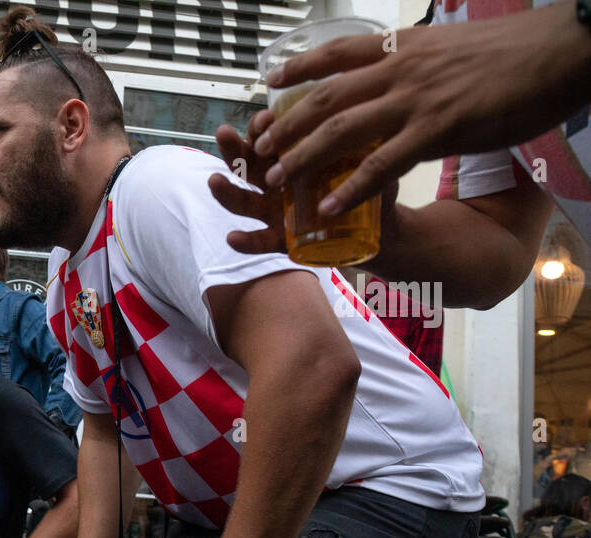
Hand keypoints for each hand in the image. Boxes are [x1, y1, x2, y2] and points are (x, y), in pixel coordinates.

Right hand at [209, 124, 398, 255]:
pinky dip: (246, 241)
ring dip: (226, 192)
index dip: (263, 127)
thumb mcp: (368, 153)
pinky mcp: (284, 241)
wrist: (382, 226)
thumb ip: (360, 133)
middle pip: (250, 164)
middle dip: (234, 149)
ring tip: (214, 182)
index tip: (265, 118)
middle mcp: (279, 183)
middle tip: (223, 134)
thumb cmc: (370, 183)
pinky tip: (232, 237)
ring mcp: (277, 212)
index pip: (271, 137)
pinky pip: (262, 242)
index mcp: (295, 156)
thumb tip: (364, 104)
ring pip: (245, 201)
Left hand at [247, 5, 590, 218]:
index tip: (271, 80)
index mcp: (405, 47)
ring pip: (342, 130)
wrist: (565, 49)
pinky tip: (326, 209)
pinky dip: (349, 190)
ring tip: (276, 181)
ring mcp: (417, 100)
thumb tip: (405, 64)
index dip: (301, 67)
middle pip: (327, 97)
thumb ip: (420, 60)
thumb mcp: (454, 47)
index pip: (339, 53)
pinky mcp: (438, 130)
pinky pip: (381, 165)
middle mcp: (402, 70)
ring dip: (304, 158)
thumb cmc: (516, 52)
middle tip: (258, 148)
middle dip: (288, 125)